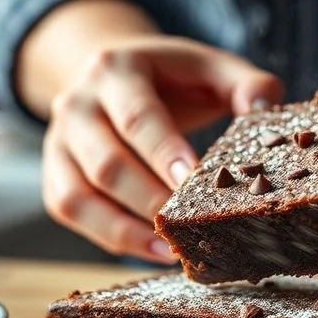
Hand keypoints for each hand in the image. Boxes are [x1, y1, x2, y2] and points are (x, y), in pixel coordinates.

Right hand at [42, 35, 282, 260]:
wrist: (112, 74)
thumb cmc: (171, 77)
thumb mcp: (208, 66)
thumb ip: (245, 82)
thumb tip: (263, 109)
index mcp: (116, 68)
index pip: (138, 117)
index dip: (164, 153)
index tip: (192, 182)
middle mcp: (77, 104)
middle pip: (107, 164)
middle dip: (150, 200)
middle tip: (190, 227)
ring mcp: (57, 141)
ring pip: (80, 196)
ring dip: (127, 229)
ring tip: (171, 250)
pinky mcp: (54, 174)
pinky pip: (72, 212)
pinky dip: (111, 237)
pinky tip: (152, 251)